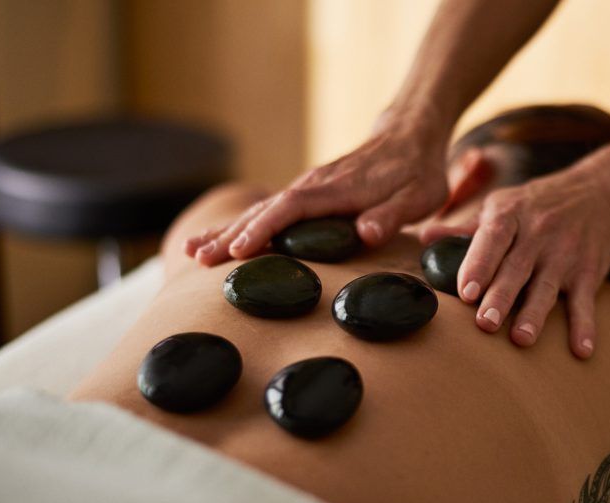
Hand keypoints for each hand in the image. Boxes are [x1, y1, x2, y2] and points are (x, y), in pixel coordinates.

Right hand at [185, 114, 450, 264]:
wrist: (409, 137)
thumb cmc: (417, 173)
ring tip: (192, 252)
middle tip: (198, 259)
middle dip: (230, 235)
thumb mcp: (417, 197)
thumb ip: (391, 215)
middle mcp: (314, 186)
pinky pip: (268, 210)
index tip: (239, 250)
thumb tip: (367, 234)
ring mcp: (307, 188)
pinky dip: (241, 224)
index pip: (292, 209)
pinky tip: (219, 239)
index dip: (265, 230)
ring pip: (260, 210)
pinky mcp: (306, 194)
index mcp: (337, 190)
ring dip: (226, 230)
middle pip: (264, 211)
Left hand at [423, 166, 609, 358]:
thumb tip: (425, 238)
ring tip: (521, 339)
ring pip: (546, 286)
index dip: (479, 263)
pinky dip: (585, 326)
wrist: (598, 194)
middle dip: (501, 296)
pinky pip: (585, 301)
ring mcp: (565, 254)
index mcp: (511, 215)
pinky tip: (581, 351)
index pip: (493, 238)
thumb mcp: (503, 205)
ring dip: (535, 314)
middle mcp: (538, 234)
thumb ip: (466, 228)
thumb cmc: (538, 205)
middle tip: (485, 323)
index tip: (465, 291)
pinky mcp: (588, 272)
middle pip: (517, 268)